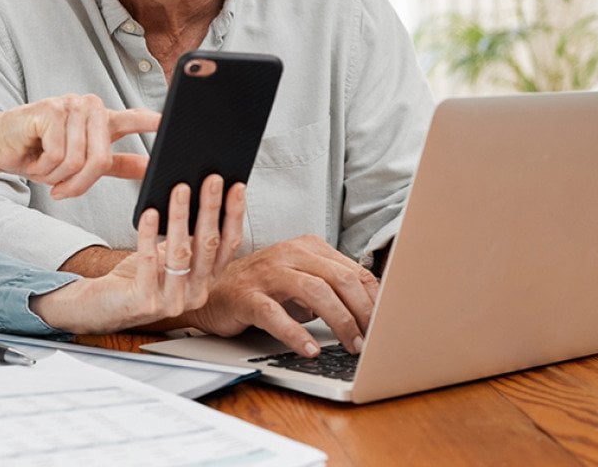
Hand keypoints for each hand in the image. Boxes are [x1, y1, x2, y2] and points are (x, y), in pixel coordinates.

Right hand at [0, 94, 158, 200]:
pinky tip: (34, 157)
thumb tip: (150, 166)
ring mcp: (70, 105)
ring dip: (57, 176)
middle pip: (101, 158)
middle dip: (80, 183)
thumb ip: (116, 162)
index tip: (173, 124)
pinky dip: (44, 167)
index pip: (134, 118)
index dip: (153, 123)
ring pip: (78, 160)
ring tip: (44, 170)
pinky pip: (58, 155)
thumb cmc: (39, 153)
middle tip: (61, 192)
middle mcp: (90, 106)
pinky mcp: (50, 110)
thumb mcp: (81, 162)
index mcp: (102, 117)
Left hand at [33, 175, 244, 333]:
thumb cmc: (139, 275)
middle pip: (208, 245)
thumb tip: (194, 190)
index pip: (229, 245)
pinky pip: (148, 263)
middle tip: (212, 179)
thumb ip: (186, 234)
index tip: (237, 187)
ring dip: (181, 217)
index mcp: (206, 280)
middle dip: (211, 208)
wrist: (106, 306)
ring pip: (181, 253)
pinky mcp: (145, 301)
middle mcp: (195, 293)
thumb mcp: (168, 254)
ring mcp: (172, 300)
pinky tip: (150, 214)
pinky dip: (149, 235)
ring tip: (179, 189)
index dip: (234, 215)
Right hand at [184, 235, 379, 356]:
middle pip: (339, 278)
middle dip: (362, 311)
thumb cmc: (261, 287)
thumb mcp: (300, 281)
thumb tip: (371, 310)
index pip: (353, 270)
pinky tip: (310, 349)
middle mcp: (289, 254)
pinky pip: (276, 314)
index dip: (374, 299)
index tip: (385, 323)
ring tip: (350, 344)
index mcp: (307, 247)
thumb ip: (330, 287)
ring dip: (339, 321)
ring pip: (315, 291)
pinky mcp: (247, 296)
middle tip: (371, 338)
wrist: (212, 291)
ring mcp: (267, 273)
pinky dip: (296, 333)